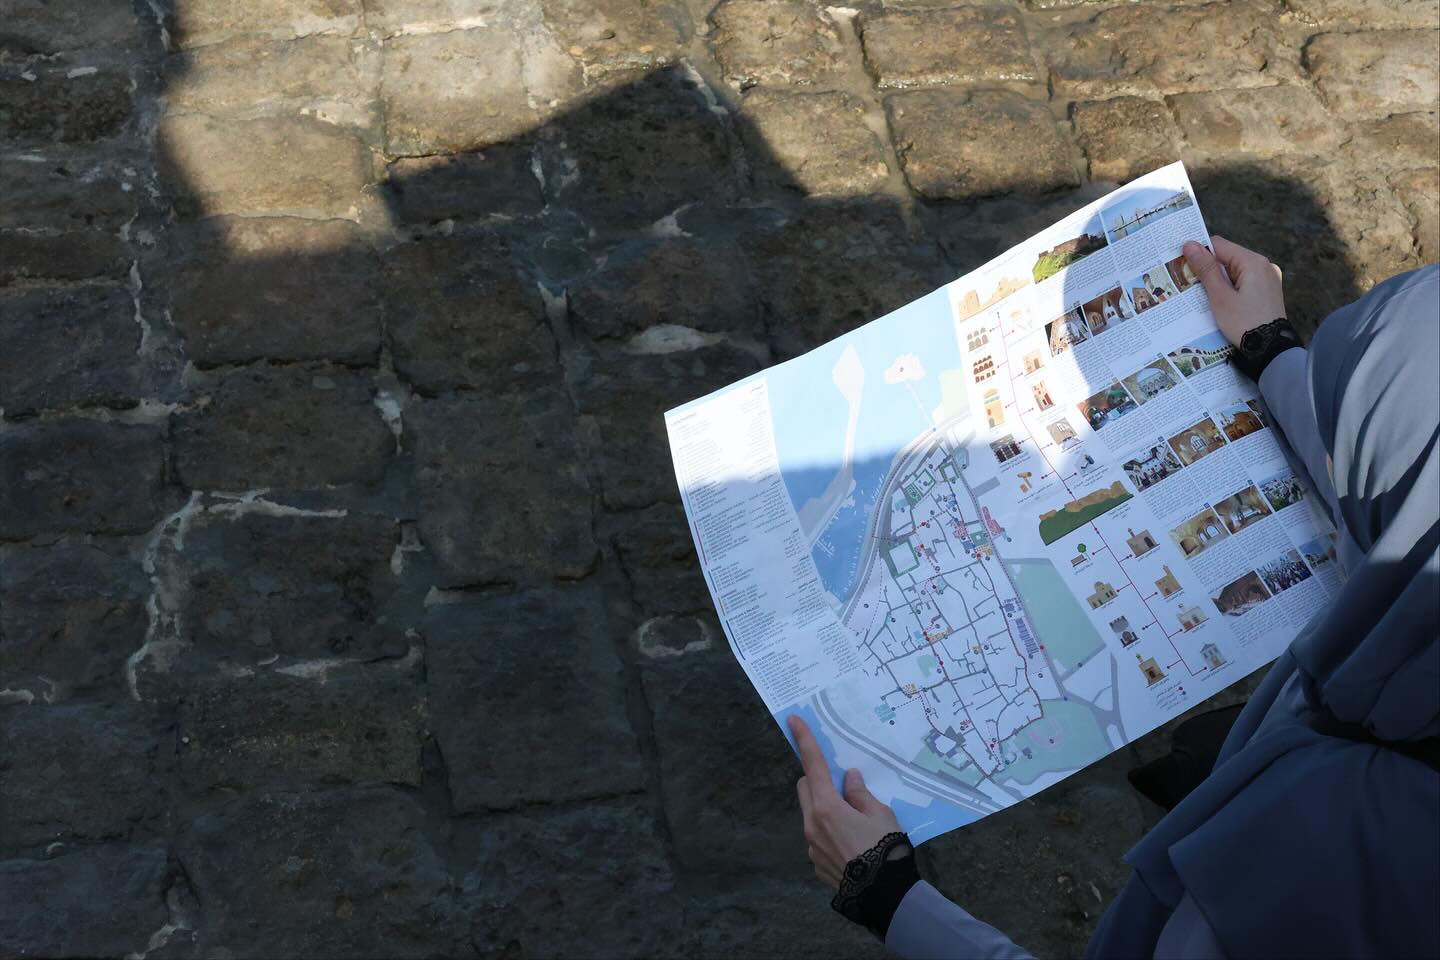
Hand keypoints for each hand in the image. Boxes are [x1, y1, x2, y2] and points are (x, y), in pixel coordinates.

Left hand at [790, 714, 901, 887]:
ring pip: (811, 814)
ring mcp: (812, 847)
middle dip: (818, 780)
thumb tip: (848, 779)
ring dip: (825, 808)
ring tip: (855, 821)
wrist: (885, 897)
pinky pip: (818, 838)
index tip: (794, 721)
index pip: (813, 766)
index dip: (805, 740)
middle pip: (806, 789)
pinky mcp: (816, 864)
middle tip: (843, 785)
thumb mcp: (881, 815)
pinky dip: (830, 832)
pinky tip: (853, 845)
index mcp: (827, 807)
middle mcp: (812, 825)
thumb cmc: (886, 850)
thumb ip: (861, 794)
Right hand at [1182, 235, 1286, 345]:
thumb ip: (1206, 269)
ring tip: (1207, 297)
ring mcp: (1269, 278)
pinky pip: (1246, 281)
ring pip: (1236, 270)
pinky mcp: (1269, 291)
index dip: (1200, 253)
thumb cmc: (1244, 323)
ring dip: (1220, 280)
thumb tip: (1190, 244)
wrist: (1271, 349)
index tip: (1183, 266)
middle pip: (1229, 257)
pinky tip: (1223, 302)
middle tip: (1192, 286)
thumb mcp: (1220, 297)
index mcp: (1253, 262)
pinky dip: (1232, 287)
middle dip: (1209, 269)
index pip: (1220, 245)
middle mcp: (1264, 265)